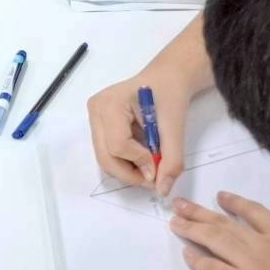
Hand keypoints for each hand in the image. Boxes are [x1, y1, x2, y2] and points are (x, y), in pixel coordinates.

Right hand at [87, 71, 190, 195]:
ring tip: (150, 165)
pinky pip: (107, 153)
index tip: (160, 168)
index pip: (118, 144)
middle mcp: (96, 110)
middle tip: (154, 179)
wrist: (166, 79)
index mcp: (111, 103)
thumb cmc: (170, 95)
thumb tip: (163, 190)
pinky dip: (126, 162)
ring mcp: (94, 118)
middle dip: (130, 173)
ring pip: (105, 158)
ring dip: (128, 169)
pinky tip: (142, 155)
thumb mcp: (176, 127)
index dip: (139, 162)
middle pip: (105, 156)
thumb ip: (171, 159)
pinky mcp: (98, 125)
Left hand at [172, 193, 269, 269]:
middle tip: (179, 204)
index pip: (254, 212)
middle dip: (199, 212)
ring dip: (192, 230)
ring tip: (174, 222)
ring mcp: (250, 266)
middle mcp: (263, 245)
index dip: (234, 203)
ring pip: (214, 241)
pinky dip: (198, 260)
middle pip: (224, 223)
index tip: (220, 197)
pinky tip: (187, 253)